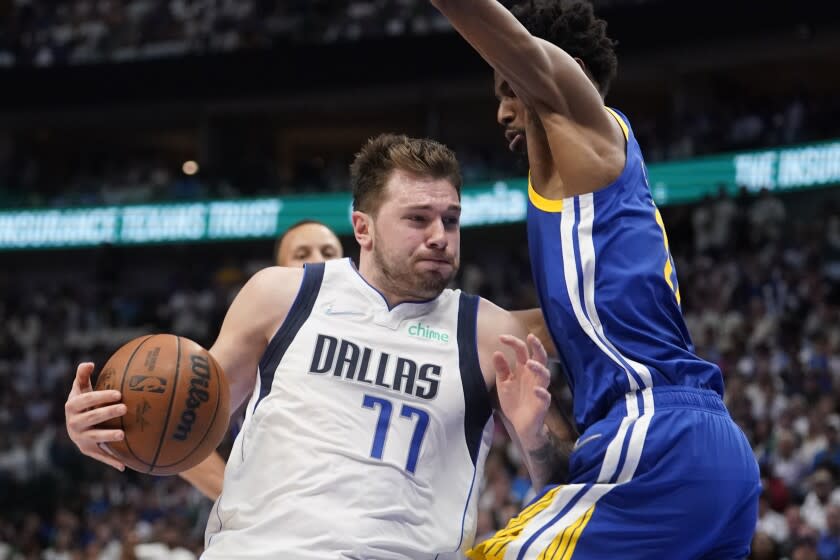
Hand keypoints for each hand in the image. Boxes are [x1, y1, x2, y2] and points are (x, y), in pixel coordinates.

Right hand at [64, 362, 126, 470]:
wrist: (76, 424)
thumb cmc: (84, 401)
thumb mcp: (80, 388)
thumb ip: (82, 375)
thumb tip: (88, 363)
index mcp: (72, 407)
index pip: (86, 401)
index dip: (101, 397)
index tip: (119, 393)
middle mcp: (73, 424)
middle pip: (91, 418)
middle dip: (108, 413)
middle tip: (126, 408)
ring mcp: (80, 438)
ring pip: (95, 438)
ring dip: (108, 437)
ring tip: (123, 434)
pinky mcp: (88, 450)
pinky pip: (100, 456)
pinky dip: (111, 461)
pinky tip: (124, 465)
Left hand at [493, 333, 550, 449]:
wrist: (520, 425)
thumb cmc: (514, 401)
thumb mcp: (504, 383)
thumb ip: (501, 369)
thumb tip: (497, 352)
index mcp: (524, 369)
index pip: (521, 351)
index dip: (513, 342)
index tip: (501, 337)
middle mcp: (533, 377)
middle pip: (540, 357)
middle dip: (537, 347)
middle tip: (531, 337)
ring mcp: (539, 389)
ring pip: (545, 375)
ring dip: (539, 368)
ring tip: (530, 363)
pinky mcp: (542, 404)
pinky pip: (545, 397)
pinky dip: (542, 392)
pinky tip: (536, 390)